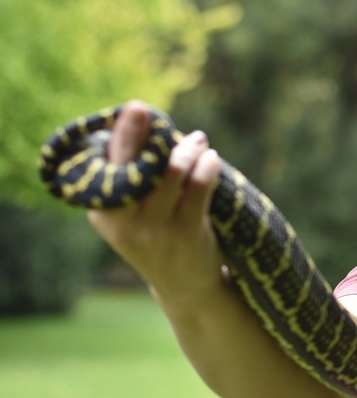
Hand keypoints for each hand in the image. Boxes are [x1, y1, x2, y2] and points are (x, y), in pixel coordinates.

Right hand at [87, 100, 223, 304]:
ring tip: (198, 139)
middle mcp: (125, 223)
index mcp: (104, 214)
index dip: (119, 137)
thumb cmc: (158, 241)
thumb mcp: (132, 219)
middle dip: (135, 134)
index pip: (106, 168)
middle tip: (143, 109)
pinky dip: (206, 167)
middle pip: (130, 168)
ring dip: (185, 149)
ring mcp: (157, 230)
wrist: (185, 289)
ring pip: (169, 174)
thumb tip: (152, 131)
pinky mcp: (188, 234)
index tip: (131, 109)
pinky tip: (211, 157)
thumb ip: (133, 184)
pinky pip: (199, 189)